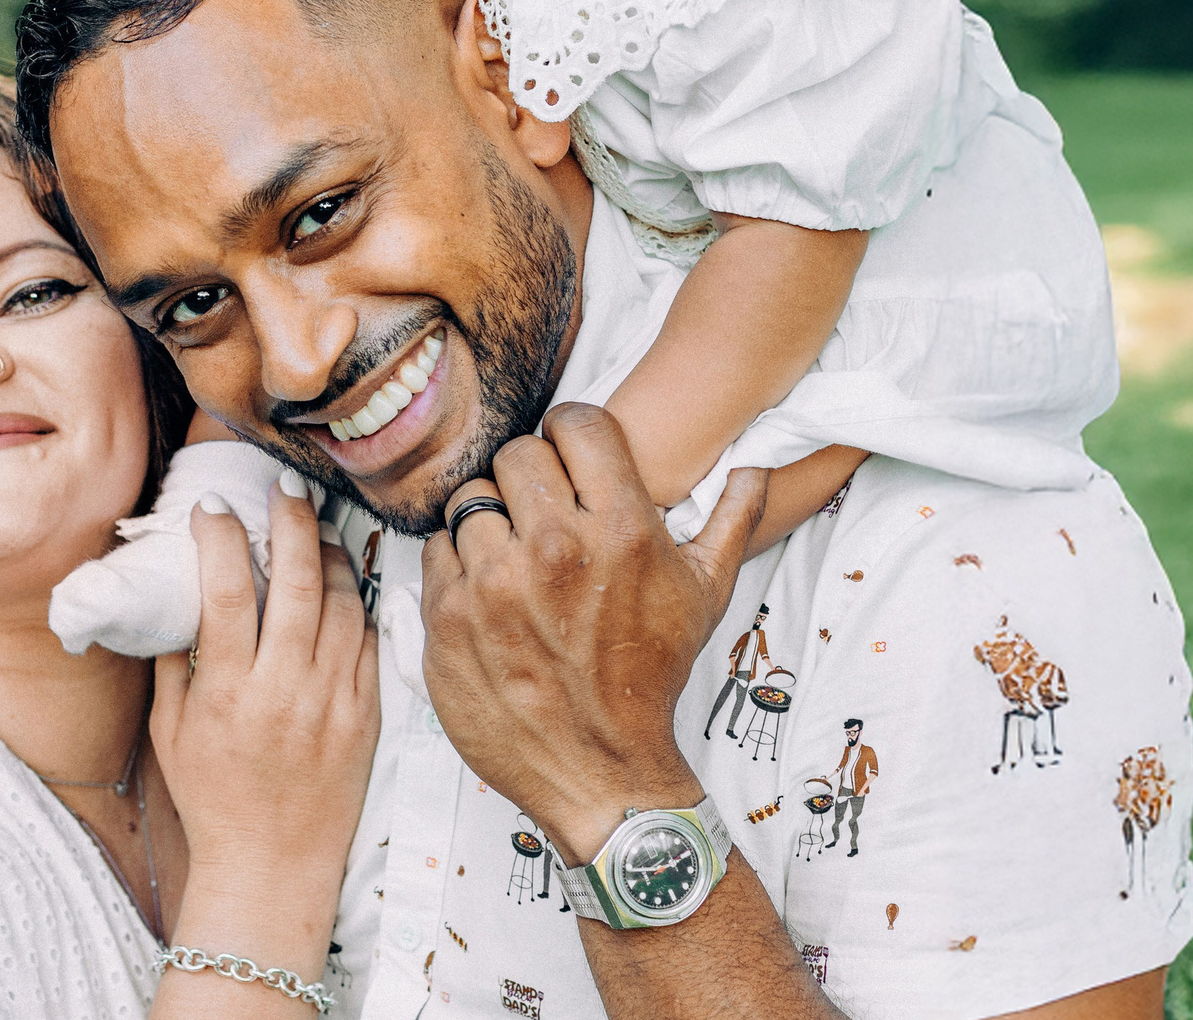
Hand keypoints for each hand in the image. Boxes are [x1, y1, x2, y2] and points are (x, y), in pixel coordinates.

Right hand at [150, 475, 377, 962]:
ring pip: (343, 600)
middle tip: (282, 488)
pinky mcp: (368, 712)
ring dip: (329, 553)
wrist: (273, 863)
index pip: (224, 590)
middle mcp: (283, 690)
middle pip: (296, 579)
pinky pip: (369, 638)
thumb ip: (173, 662)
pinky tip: (344, 582)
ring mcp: (333, 700)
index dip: (219, 537)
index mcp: (227, 692)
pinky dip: (358, 600)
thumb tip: (172, 594)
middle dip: (289, 519)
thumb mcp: (170, 731)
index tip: (212, 509)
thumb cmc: (214, 798)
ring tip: (315, 529)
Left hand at [421, 404, 766, 864]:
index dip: (573, 435)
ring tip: (516, 563)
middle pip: (518, 454)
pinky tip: (488, 594)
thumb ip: (731, 521)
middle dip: (531, 480)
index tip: (572, 461)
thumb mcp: (706, 597)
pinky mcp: (449, 614)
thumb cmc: (652, 678)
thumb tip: (753, 468)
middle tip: (544, 518)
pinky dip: (458, 564)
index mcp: (621, 528)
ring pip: (473, 498)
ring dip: (492, 524)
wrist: (600, 772)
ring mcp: (495, 581)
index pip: (577, 422)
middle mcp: (556, 547)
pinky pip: (438, 547)